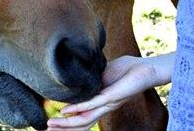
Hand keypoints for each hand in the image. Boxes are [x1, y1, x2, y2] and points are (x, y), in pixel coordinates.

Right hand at [46, 55, 162, 129]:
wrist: (146, 69)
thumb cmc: (128, 70)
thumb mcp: (103, 73)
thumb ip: (91, 77)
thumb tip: (77, 74)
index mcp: (101, 103)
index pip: (81, 117)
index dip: (67, 122)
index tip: (52, 122)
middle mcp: (103, 108)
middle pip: (81, 123)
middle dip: (63, 128)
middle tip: (47, 130)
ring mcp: (106, 104)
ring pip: (83, 119)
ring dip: (66, 123)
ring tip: (51, 125)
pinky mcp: (111, 97)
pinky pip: (91, 105)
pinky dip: (77, 109)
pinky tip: (65, 111)